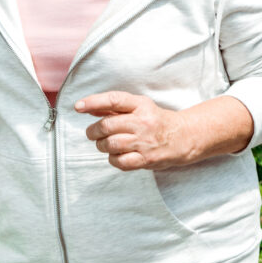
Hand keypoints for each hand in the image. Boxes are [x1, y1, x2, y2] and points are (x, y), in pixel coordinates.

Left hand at [76, 91, 190, 169]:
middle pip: (107, 126)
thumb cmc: (156, 121)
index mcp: (141, 105)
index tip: (78, 106)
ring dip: (102, 145)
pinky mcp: (146, 159)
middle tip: (92, 133)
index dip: (93, 102)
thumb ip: (114, 108)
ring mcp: (144, 142)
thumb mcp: (139, 107)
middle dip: (93, 131)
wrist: (183, 137)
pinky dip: (113, 159)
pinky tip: (116, 155)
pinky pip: (119, 161)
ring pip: (110, 144)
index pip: (114, 100)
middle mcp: (142, 122)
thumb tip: (88, 108)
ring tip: (105, 143)